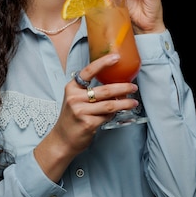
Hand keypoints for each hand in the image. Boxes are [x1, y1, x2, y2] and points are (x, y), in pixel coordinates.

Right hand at [33, 54, 137, 181]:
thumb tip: (115, 85)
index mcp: (72, 88)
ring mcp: (81, 111)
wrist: (62, 139)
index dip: (103, 63)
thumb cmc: (72, 117)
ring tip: (133, 102)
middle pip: (105, 90)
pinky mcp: (88, 124)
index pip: (88, 71)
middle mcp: (75, 98)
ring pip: (109, 105)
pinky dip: (114, 114)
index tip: (115, 57)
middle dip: (123, 88)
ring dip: (124, 103)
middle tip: (133, 87)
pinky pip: (107, 116)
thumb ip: (90, 91)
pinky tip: (119, 113)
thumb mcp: (76, 100)